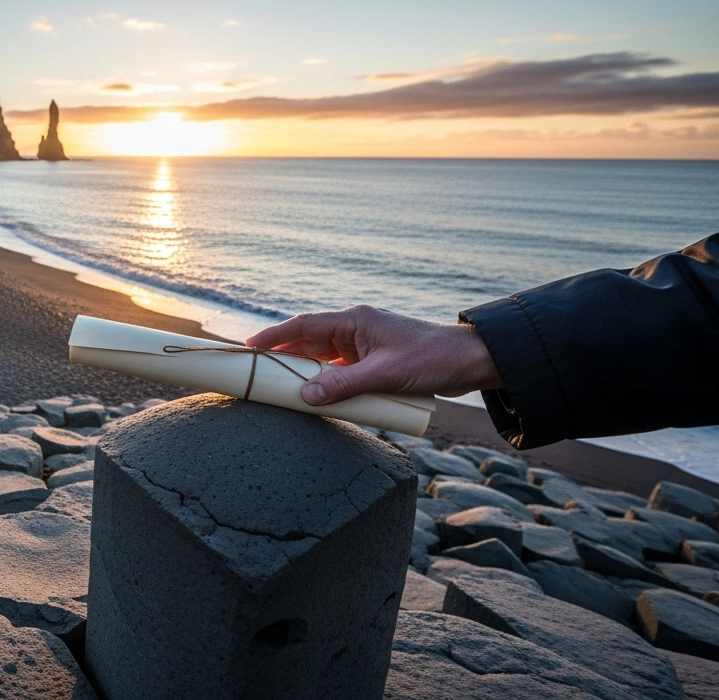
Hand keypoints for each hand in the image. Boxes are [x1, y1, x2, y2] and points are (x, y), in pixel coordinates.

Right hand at [245, 305, 502, 405]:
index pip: (303, 326)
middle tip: (255, 373)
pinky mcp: (374, 362)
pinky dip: (326, 383)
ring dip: (304, 373)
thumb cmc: (432, 358)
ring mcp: (364, 347)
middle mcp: (355, 330)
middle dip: (282, 357)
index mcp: (354, 321)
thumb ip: (343, 386)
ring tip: (279, 388)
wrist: (471, 362)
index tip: (248, 347)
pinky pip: (340, 372)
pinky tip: (316, 397)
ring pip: (323, 359)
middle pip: (308, 342)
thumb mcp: (384, 374)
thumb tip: (303, 396)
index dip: (273, 336)